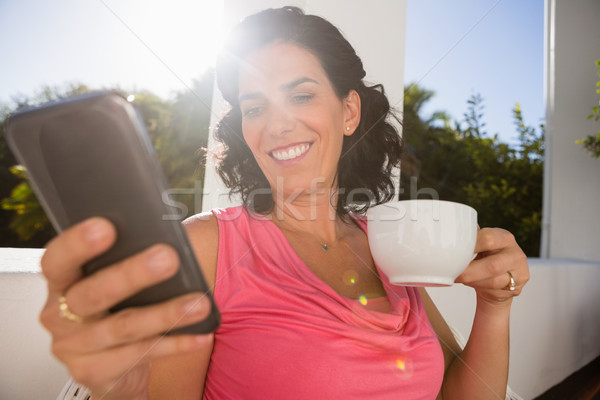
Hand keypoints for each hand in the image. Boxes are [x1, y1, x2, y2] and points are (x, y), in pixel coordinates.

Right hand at [39, 218, 213, 399]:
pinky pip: (141, 354)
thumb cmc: (115, 309)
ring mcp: (73, 348)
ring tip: (199, 303)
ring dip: (166, 313)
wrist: (110, 366)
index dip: (77, 244)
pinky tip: (200, 334)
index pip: (58, 260)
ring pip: (125, 327)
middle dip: (133, 274)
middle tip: (168, 258)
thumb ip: (125, 262)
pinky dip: (175, 343)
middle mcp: (59, 316)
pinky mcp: (94, 373)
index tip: (106, 227)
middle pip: (94, 293)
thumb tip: (166, 243)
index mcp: (62, 283)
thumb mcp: (113, 284)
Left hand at [455, 227, 528, 307]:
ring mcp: (519, 272)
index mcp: (504, 237)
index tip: (453, 253)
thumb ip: (470, 239)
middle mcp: (515, 254)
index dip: (469, 246)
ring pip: (493, 281)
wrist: (498, 279)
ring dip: (472, 280)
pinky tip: (468, 283)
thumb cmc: (485, 258)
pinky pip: (495, 290)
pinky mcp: (517, 287)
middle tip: (453, 272)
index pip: (488, 239)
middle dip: (469, 271)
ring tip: (458, 278)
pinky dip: (478, 287)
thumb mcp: (480, 245)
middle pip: (493, 265)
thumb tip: (450, 232)